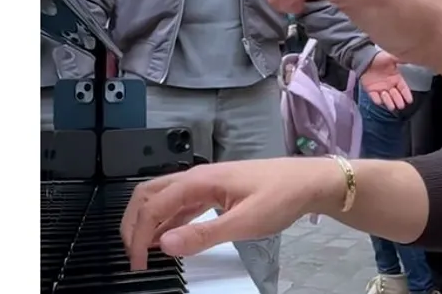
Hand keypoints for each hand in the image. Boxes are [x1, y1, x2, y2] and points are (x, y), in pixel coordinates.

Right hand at [120, 158, 342, 268]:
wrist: (308, 181)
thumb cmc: (281, 197)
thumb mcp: (244, 222)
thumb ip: (203, 234)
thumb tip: (165, 245)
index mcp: (199, 181)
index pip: (153, 206)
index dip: (139, 236)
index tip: (137, 263)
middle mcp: (195, 177)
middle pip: (147, 195)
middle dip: (132, 223)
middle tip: (132, 255)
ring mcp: (203, 183)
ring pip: (161, 198)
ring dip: (147, 222)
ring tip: (143, 250)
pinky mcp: (213, 190)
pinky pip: (179, 203)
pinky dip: (165, 220)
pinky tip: (167, 238)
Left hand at [360, 51, 411, 109]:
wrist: (365, 58)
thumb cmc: (379, 58)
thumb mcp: (390, 58)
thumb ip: (399, 59)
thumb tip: (408, 59)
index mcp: (396, 78)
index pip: (403, 88)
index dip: (406, 94)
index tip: (409, 100)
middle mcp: (389, 85)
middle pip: (396, 96)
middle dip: (398, 101)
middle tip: (401, 106)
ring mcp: (380, 89)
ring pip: (386, 98)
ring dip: (389, 102)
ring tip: (391, 105)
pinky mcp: (371, 90)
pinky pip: (374, 97)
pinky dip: (377, 99)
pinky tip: (379, 101)